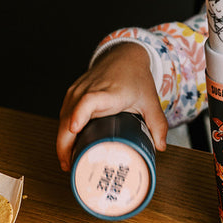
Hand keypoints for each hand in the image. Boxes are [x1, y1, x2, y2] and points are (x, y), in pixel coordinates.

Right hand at [56, 43, 167, 170]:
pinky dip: (62, 131)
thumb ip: (158, 124)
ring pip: (63, 117)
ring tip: (69, 162)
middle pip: (69, 115)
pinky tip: (67, 146)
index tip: (75, 128)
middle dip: (65, 144)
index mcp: (109, 92)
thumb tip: (161, 147)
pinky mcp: (72, 93)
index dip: (80, 114)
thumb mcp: (150, 100)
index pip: (90, 100)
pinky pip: (63, 114)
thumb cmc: (136, 77)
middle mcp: (89, 90)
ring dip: (61, 140)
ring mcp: (77, 91)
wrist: (124, 55)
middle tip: (71, 166)